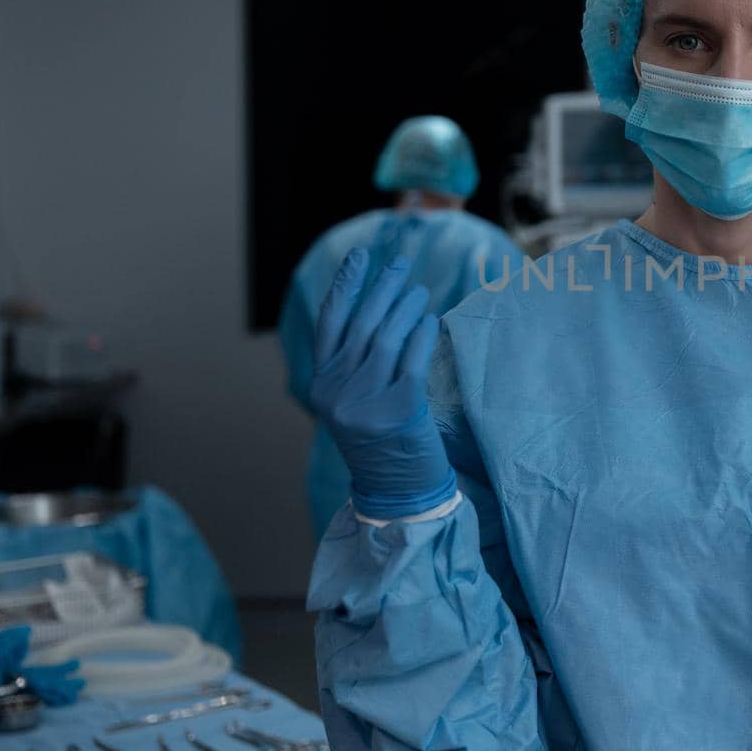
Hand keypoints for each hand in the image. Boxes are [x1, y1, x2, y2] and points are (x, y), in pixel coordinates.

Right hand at [309, 248, 455, 518]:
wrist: (398, 493)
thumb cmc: (382, 443)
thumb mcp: (354, 404)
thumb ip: (355, 365)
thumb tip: (378, 309)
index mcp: (322, 386)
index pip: (330, 323)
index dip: (345, 286)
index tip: (360, 257)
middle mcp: (336, 391)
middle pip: (361, 324)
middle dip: (381, 288)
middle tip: (401, 264)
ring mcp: (364, 402)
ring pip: (386, 337)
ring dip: (405, 306)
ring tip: (419, 291)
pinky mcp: (398, 410)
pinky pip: (411, 359)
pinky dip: (421, 334)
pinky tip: (430, 320)